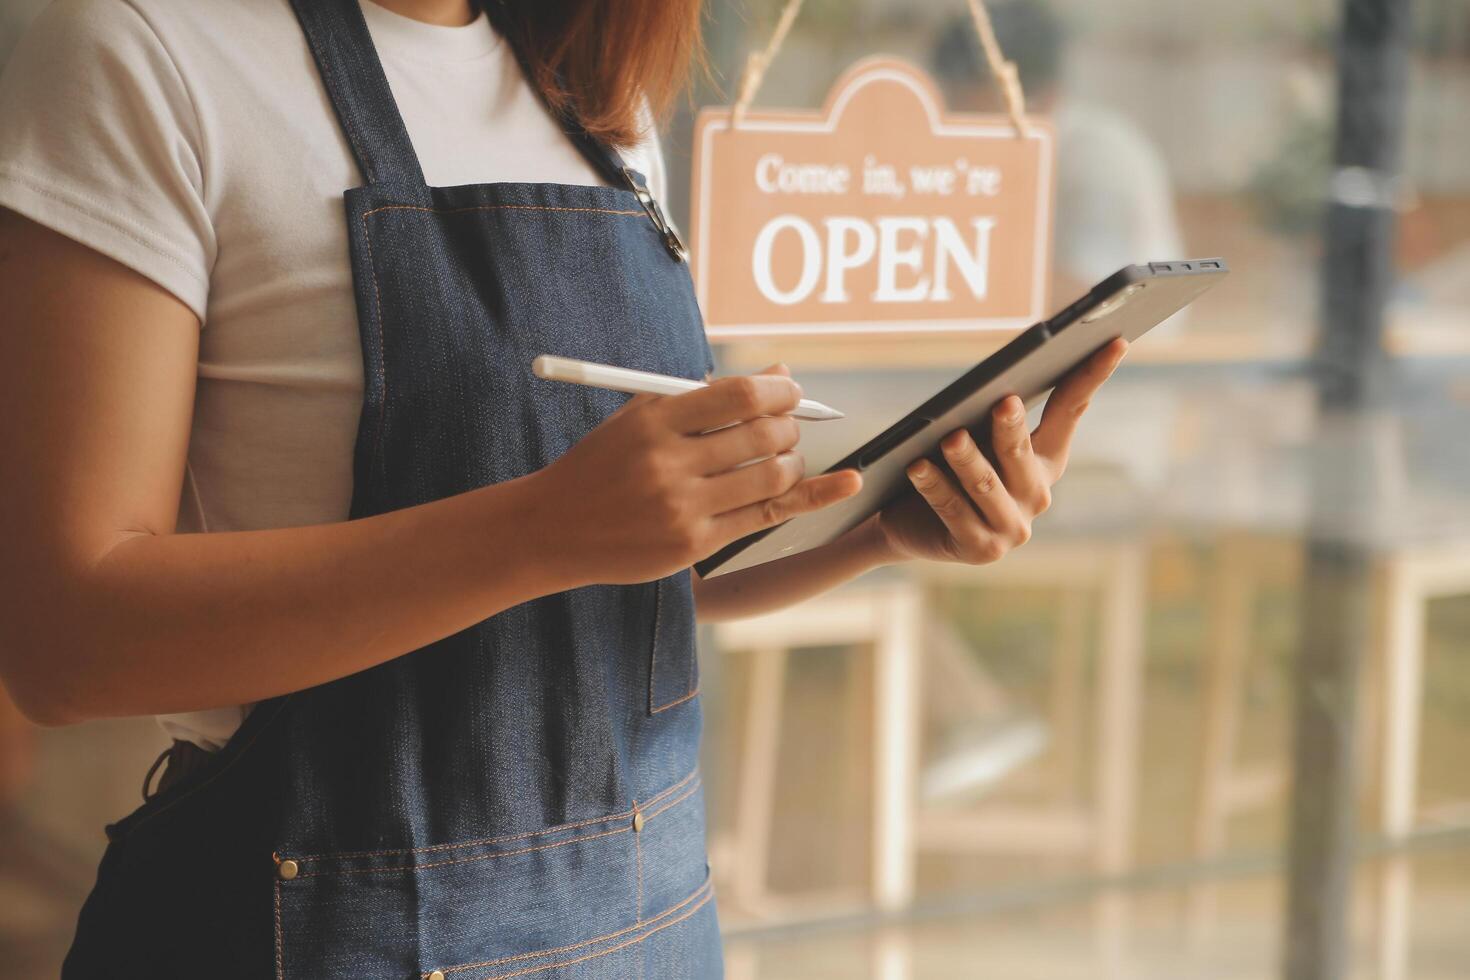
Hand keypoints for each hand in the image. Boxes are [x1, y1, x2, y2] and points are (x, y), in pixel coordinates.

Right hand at [536, 366, 862, 585]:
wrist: (554, 527)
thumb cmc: (604, 465)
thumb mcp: (641, 417)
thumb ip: (706, 397)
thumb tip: (781, 375)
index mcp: (654, 419)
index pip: (739, 396)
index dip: (779, 390)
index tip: (791, 390)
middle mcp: (669, 463)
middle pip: (762, 436)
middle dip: (788, 427)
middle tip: (787, 426)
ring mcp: (682, 507)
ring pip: (771, 476)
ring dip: (793, 462)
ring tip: (784, 457)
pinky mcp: (693, 545)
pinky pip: (766, 516)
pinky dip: (809, 496)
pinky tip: (844, 484)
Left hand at [864, 339, 1128, 565]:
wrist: (911, 526)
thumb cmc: (947, 468)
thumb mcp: (974, 436)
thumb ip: (989, 416)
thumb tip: (995, 386)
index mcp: (1045, 459)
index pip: (1071, 411)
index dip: (1091, 376)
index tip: (1113, 342)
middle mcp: (1036, 494)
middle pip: (1022, 452)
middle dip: (1012, 427)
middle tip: (1004, 401)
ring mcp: (1012, 527)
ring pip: (986, 485)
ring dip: (967, 460)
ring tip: (949, 438)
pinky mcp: (980, 549)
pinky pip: (954, 511)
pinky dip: (934, 486)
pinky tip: (917, 467)